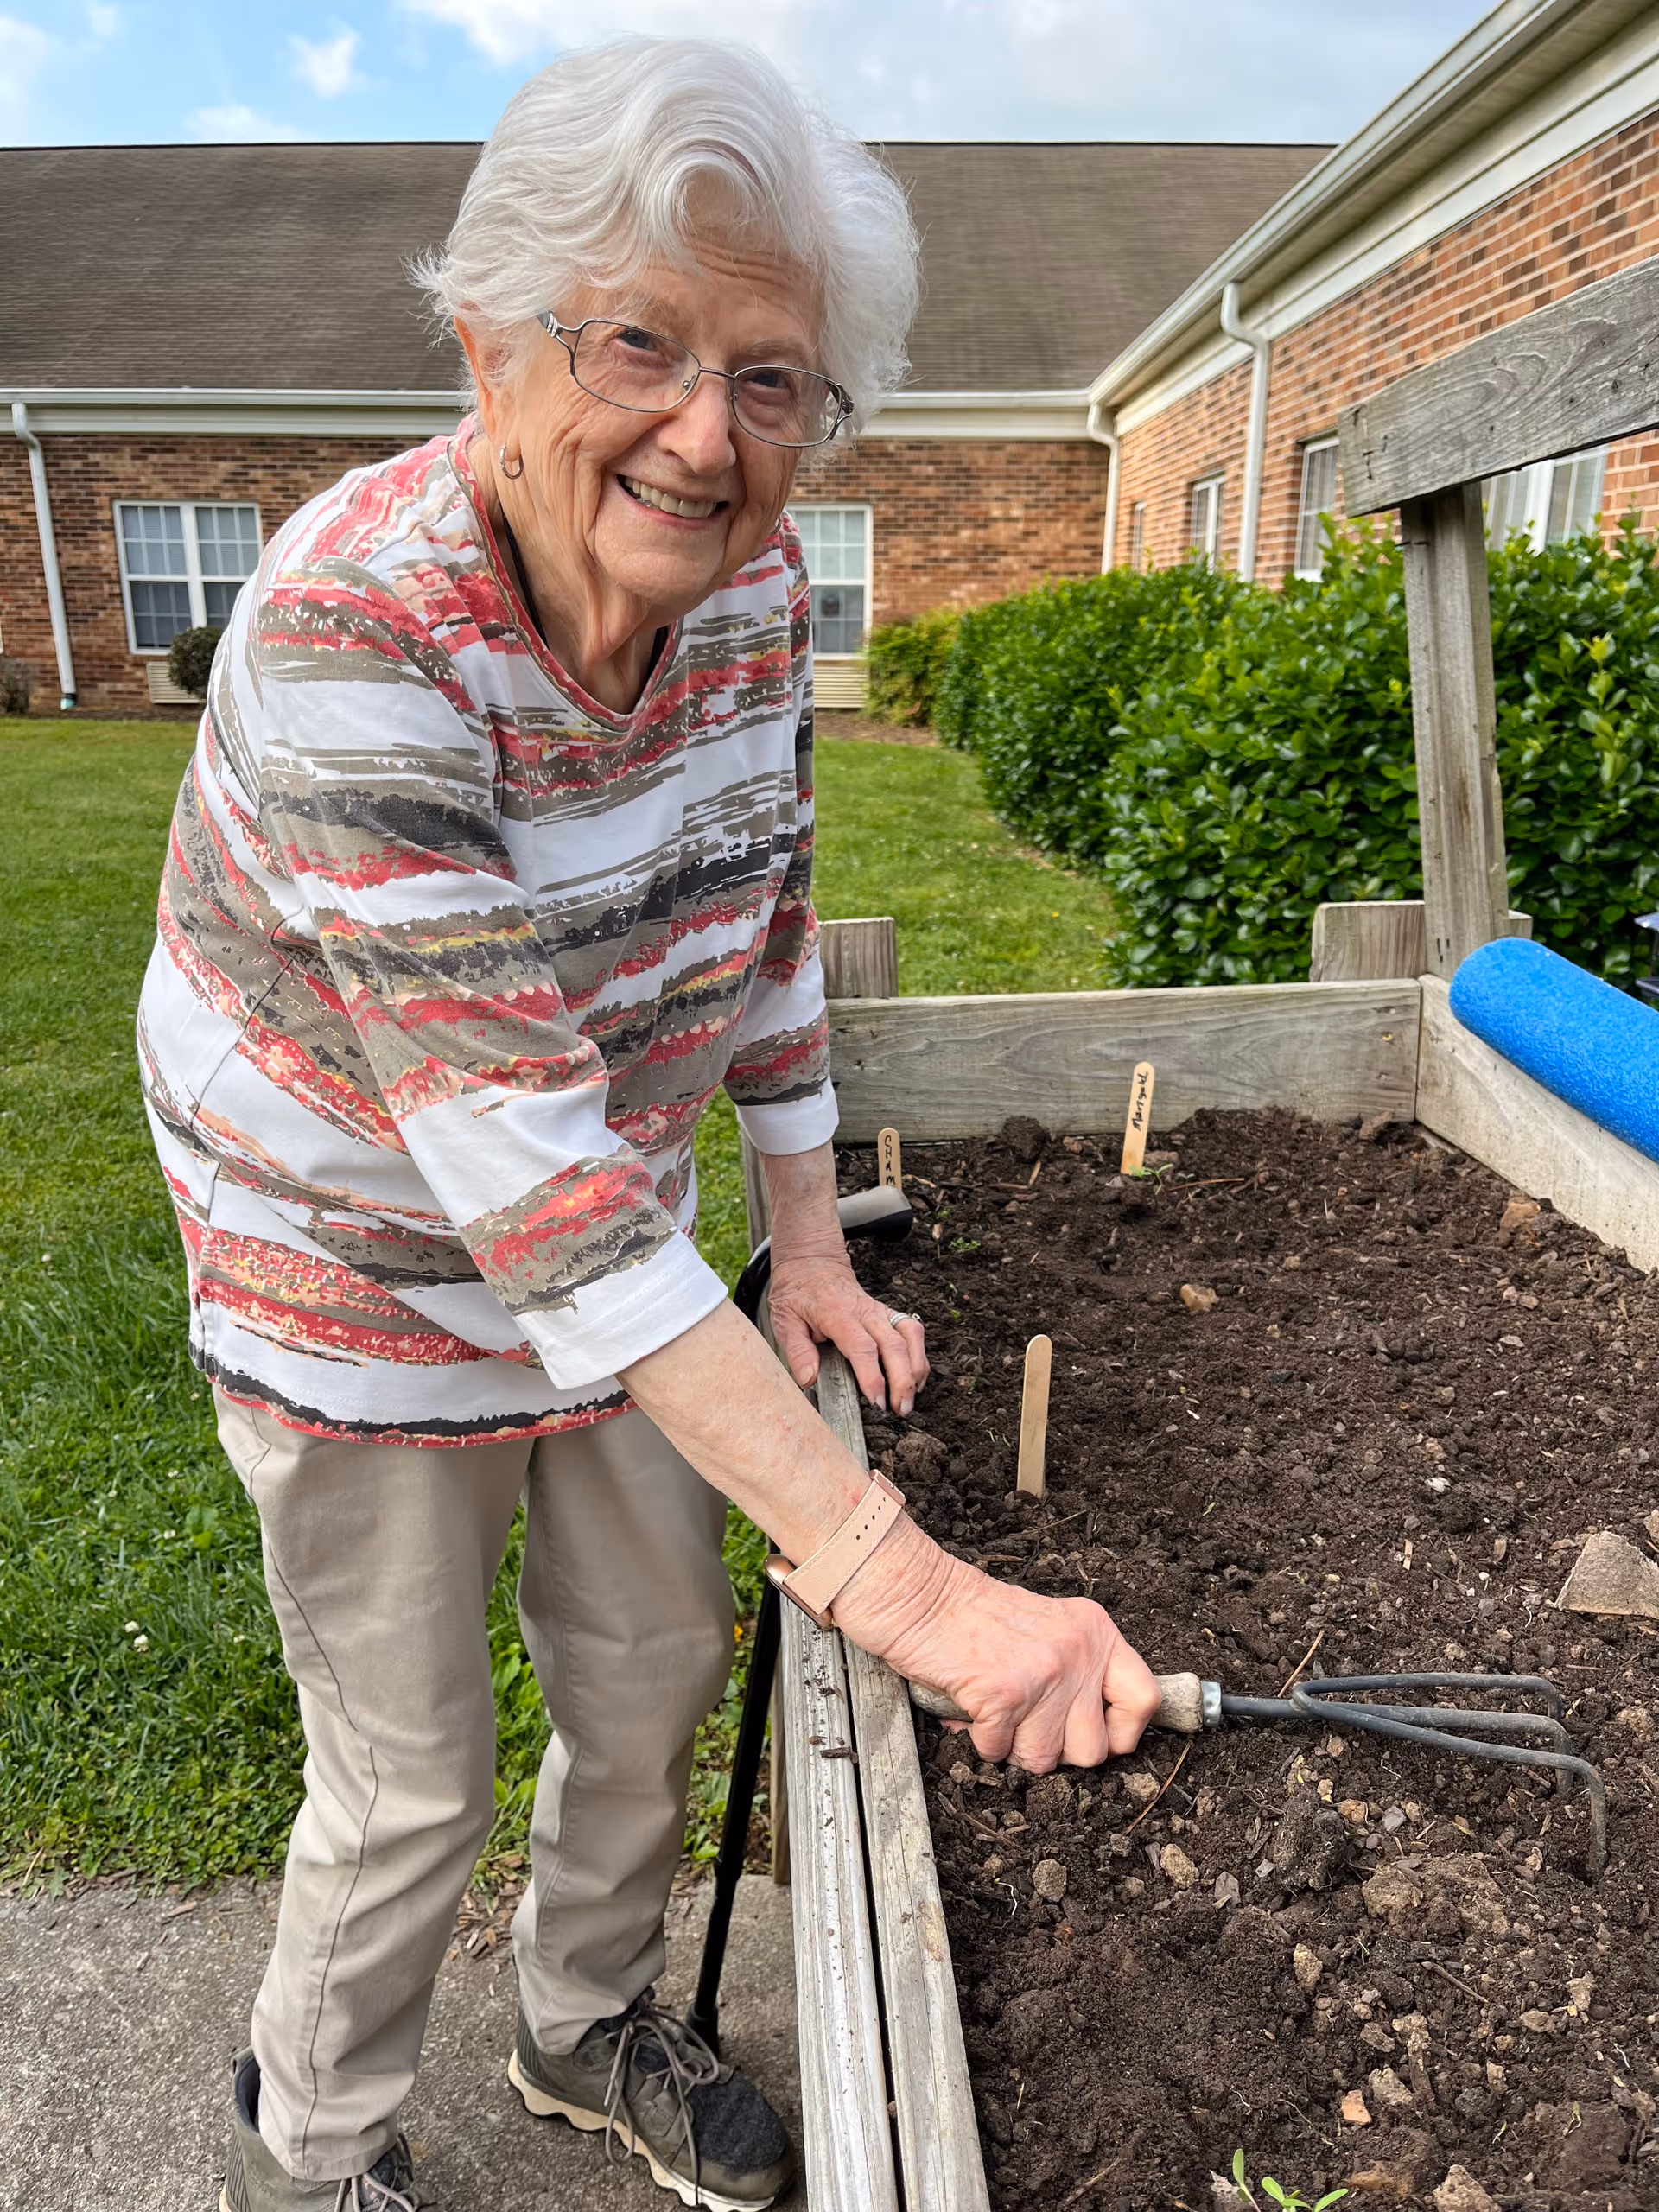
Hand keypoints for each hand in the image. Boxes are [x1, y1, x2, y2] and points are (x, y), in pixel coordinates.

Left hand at [767, 1252, 928, 1416]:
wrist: (812, 1262)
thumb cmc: (798, 1293)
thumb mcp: (785, 1320)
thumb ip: (798, 1350)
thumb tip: (808, 1379)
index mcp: (837, 1314)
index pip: (862, 1347)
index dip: (872, 1376)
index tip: (876, 1401)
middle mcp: (865, 1312)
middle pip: (895, 1345)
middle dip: (902, 1381)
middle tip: (900, 1410)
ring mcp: (880, 1311)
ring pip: (911, 1337)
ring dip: (916, 1370)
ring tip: (910, 1399)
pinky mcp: (888, 1314)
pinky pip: (913, 1332)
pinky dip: (919, 1357)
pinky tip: (916, 1379)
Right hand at [831, 1524, 1159, 1771]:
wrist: (920, 1594)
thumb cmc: (976, 1614)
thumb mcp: (1051, 1627)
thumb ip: (1082, 1668)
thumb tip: (1100, 1732)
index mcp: (1095, 1632)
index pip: (1144, 1699)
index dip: (1123, 1733)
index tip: (1097, 1735)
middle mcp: (1078, 1652)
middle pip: (1092, 1750)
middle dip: (1056, 1748)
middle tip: (1028, 1723)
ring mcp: (1043, 1674)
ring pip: (1043, 1760)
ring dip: (1013, 1746)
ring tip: (997, 1712)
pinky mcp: (1003, 1695)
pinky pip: (999, 1752)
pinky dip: (980, 1740)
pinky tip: (973, 1708)